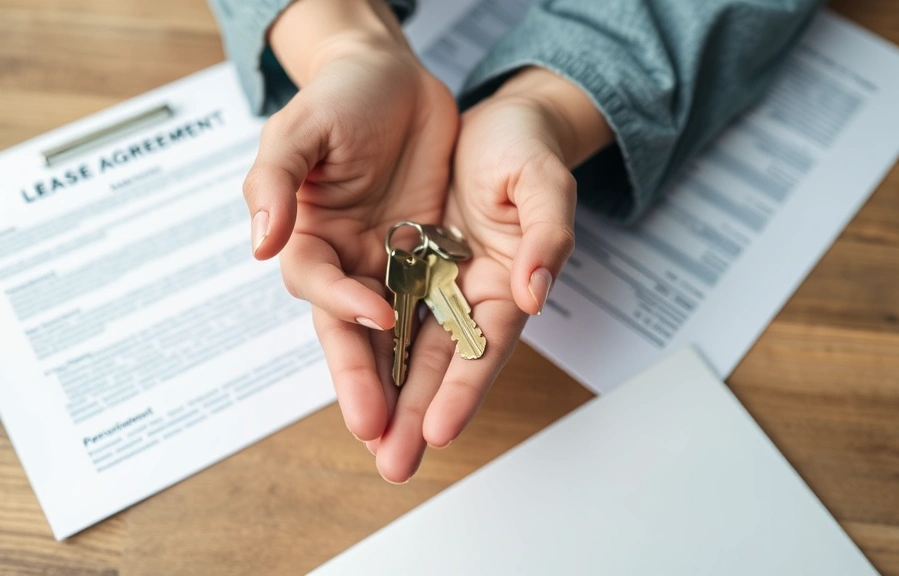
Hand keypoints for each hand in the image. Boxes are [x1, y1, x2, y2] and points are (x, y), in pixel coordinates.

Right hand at [242, 0, 457, 445]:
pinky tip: (462, 386)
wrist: (393, 79)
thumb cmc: (337, 100)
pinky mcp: (433, 261)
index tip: (377, 314)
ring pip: (402, 339)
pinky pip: (443, 310)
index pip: (320, 286)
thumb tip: (259, 243)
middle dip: (368, 391)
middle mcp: (350, 265)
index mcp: (309, 240)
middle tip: (384, 448)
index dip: (344, 304)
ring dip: (410, 392)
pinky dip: (450, 348)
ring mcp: (393, 267)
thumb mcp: (299, 130)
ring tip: (424, 442)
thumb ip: (275, 182)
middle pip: (356, 337)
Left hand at [367, 67, 613, 480]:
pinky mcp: (401, 266)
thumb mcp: (544, 183)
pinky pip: (377, 309)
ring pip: (403, 346)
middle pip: (440, 362)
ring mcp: (432, 283)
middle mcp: (467, 294)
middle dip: (416, 412)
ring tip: (368, 440)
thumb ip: (546, 237)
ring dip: (385, 393)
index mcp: (508, 283)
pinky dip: (366, 343)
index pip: (485, 347)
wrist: (495, 123)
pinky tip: (353, 381)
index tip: (440, 427)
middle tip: (394, 463)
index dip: (465, 388)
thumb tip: (534, 293)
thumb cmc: (525, 150)